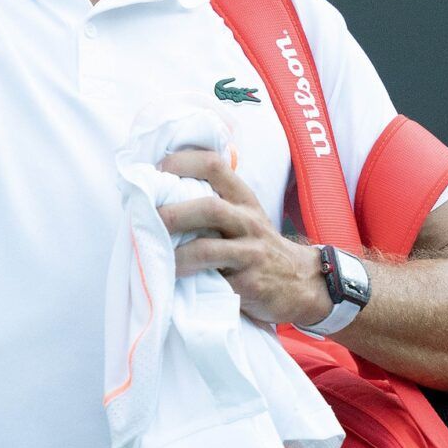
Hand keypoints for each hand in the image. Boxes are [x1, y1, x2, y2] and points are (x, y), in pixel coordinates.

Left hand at [156, 149, 329, 326]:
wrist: (302, 282)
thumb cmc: (258, 246)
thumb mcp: (246, 215)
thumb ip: (216, 202)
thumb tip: (161, 193)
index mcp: (243, 198)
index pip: (215, 165)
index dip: (182, 163)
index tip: (156, 170)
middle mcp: (248, 221)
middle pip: (209, 207)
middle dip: (173, 213)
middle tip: (146, 220)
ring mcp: (250, 253)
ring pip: (208, 249)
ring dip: (176, 253)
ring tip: (154, 257)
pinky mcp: (248, 284)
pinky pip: (214, 282)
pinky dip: (191, 282)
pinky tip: (173, 282)